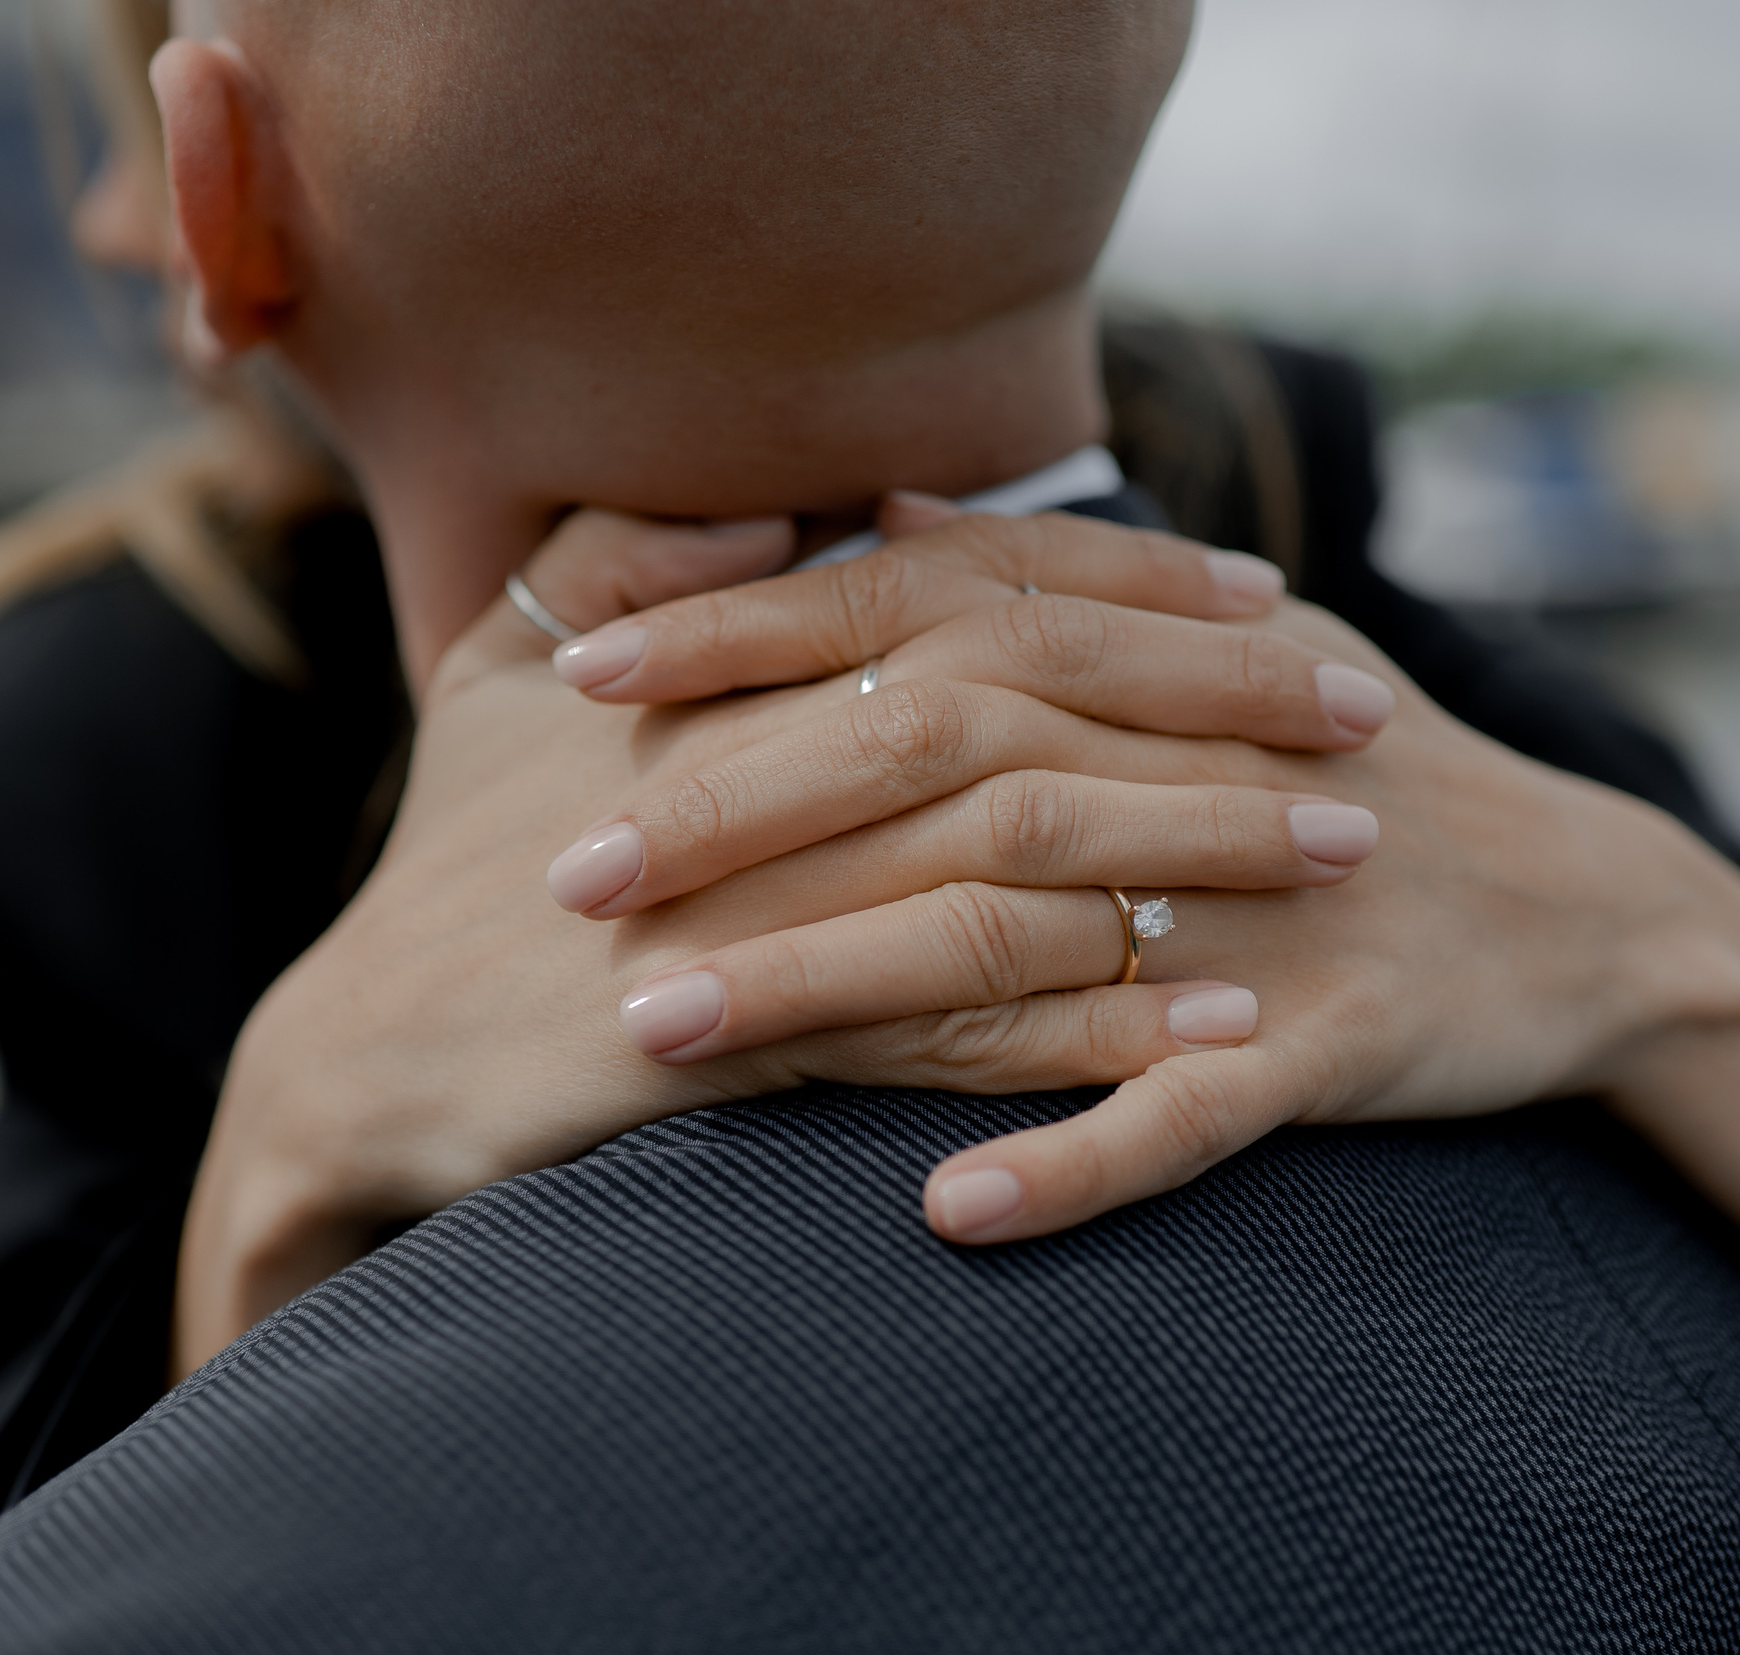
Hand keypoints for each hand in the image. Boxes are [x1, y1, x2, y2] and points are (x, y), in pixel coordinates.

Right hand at [176, 506, 1384, 1371]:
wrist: (368, 1052)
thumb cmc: (448, 853)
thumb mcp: (503, 663)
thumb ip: (632, 559)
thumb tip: (781, 518)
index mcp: (729, 663)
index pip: (976, 595)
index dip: (1134, 585)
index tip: (1267, 591)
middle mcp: (761, 764)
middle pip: (1039, 711)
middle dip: (1217, 704)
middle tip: (1371, 708)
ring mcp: (769, 906)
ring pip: (1028, 866)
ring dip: (1198, 860)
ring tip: (1344, 855)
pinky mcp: (763, 1044)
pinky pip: (968, 1032)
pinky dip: (1101, 1028)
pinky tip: (1221, 1028)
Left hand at [578, 579, 1739, 1385]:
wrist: (1585, 910)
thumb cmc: (1348, 778)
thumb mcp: (1216, 651)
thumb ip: (1039, 582)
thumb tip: (876, 512)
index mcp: (1145, 659)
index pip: (908, 615)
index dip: (737, 632)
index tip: (571, 670)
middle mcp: (1190, 761)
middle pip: (932, 761)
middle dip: (735, 815)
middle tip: (564, 879)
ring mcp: (1264, 908)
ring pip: (1017, 938)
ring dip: (830, 991)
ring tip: (658, 1042)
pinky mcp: (1342, 1044)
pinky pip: (1192, 1117)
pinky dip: (1073, 1162)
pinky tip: (943, 1215)